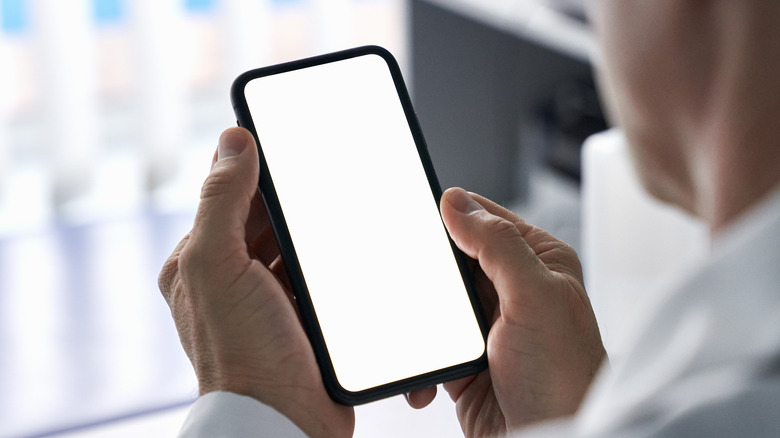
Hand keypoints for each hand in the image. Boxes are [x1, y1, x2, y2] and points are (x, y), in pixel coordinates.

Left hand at [158, 128, 353, 437]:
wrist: (286, 421)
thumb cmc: (245, 354)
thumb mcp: (218, 265)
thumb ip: (221, 200)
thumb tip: (232, 140)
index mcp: (199, 262)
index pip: (227, 196)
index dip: (257, 168)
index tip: (289, 142)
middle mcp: (230, 279)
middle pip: (267, 219)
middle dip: (294, 201)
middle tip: (325, 176)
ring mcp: (267, 299)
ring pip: (296, 245)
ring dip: (317, 232)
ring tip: (343, 211)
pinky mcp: (301, 316)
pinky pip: (318, 275)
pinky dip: (332, 262)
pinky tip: (350, 251)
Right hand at [424, 188, 605, 435]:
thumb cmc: (565, 380)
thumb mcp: (535, 298)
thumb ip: (498, 245)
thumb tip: (458, 203)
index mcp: (537, 262)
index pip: (486, 220)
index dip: (450, 217)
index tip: (414, 216)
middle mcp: (512, 290)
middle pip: (453, 262)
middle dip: (427, 275)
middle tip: (410, 283)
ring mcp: (488, 325)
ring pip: (435, 302)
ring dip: (419, 320)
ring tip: (418, 332)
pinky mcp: (467, 359)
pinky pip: (428, 344)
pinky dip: (418, 359)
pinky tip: (426, 375)